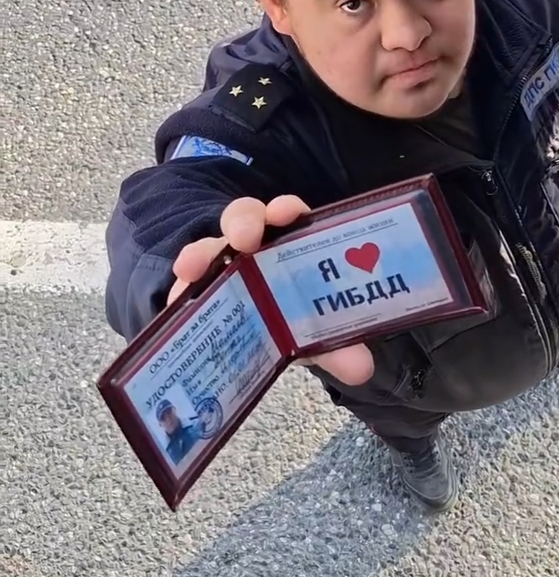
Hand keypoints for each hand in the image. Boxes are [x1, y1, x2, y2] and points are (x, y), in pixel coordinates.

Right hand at [168, 195, 374, 385]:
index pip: (289, 214)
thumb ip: (337, 348)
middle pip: (245, 218)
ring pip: (207, 246)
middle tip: (244, 238)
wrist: (251, 341)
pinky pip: (183, 284)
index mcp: (288, 244)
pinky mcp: (193, 289)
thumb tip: (361, 367)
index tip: (287, 213)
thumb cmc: (287, 320)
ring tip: (191, 267)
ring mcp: (219, 265)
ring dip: (200, 253)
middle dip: (243, 221)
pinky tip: (177, 298)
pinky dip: (180, 289)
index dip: (288, 209)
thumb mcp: (312, 334)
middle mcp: (252, 246)